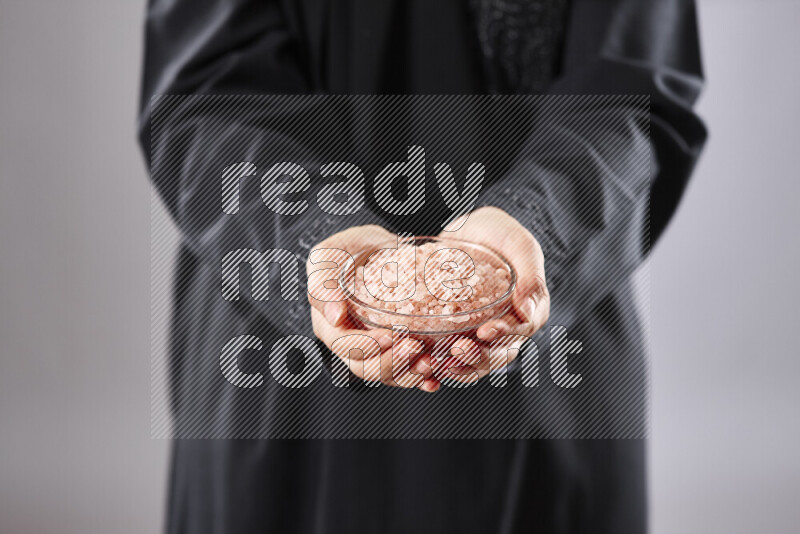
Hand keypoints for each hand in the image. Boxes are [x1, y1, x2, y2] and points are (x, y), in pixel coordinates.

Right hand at [306, 225, 440, 391]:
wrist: (376, 249)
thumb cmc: (347, 250)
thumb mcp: (328, 256)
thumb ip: (324, 284)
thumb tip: (334, 316)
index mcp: (330, 325)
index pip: (344, 345)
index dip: (365, 346)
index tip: (389, 336)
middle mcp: (350, 343)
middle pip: (366, 367)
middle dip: (392, 363)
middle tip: (415, 347)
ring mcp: (375, 349)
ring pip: (388, 375)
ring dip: (410, 374)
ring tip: (430, 363)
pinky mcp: (396, 349)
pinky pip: (407, 371)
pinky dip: (423, 378)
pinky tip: (436, 378)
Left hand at [433, 206, 549, 383]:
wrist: (467, 230)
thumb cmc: (499, 233)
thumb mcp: (519, 245)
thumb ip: (531, 276)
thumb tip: (529, 312)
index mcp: (529, 310)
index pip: (522, 331)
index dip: (505, 336)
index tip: (485, 331)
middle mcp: (507, 327)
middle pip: (498, 355)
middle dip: (478, 357)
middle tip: (457, 349)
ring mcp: (480, 332)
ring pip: (474, 362)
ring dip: (457, 367)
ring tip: (437, 363)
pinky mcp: (456, 333)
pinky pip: (449, 356)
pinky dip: (437, 363)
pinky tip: (421, 363)